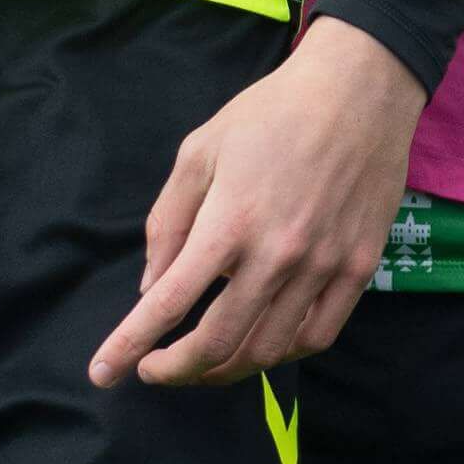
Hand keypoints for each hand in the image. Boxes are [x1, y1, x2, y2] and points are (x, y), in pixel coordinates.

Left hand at [94, 16, 428, 388]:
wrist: (359, 90)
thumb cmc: (270, 114)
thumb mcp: (199, 152)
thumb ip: (168, 221)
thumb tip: (150, 286)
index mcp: (228, 222)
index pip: (168, 304)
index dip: (130, 345)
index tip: (104, 373)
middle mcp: (277, 254)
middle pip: (218, 343)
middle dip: (175, 370)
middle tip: (152, 370)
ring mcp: (323, 267)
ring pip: (268, 350)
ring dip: (225, 369)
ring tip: (201, 363)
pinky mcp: (359, 269)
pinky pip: (318, 335)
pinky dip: (282, 353)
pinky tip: (260, 345)